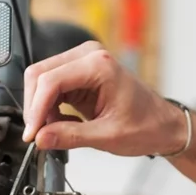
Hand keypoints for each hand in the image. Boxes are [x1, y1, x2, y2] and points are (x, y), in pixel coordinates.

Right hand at [21, 41, 186, 155]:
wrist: (163, 125)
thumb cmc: (147, 125)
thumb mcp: (108, 136)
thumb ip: (71, 137)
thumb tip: (41, 138)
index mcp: (99, 66)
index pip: (51, 81)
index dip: (36, 109)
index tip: (32, 134)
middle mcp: (90, 56)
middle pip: (40, 75)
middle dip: (35, 107)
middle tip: (38, 135)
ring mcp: (83, 61)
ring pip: (42, 80)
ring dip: (42, 108)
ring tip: (54, 132)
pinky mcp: (79, 73)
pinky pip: (51, 87)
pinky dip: (50, 107)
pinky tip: (63, 124)